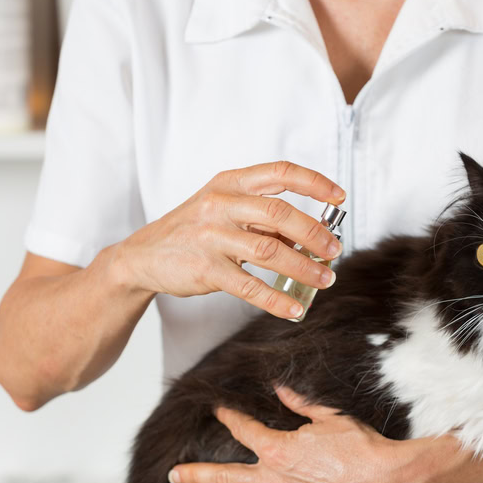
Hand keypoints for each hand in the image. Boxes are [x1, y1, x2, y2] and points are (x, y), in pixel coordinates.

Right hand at [114, 161, 344, 318]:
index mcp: (230, 183)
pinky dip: (277, 299)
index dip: (314, 183)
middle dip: (315, 234)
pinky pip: (250, 286)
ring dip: (304, 268)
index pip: (280, 173)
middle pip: (280, 213)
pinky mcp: (205, 269)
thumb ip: (261, 217)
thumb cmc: (192, 231)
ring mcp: (211, 236)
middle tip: (335, 251)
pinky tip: (294, 309)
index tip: (340, 198)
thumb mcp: (223, 210)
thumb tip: (312, 232)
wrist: (142, 257)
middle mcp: (220, 204)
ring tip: (325, 280)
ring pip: (270, 250)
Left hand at [168, 387, 423, 482]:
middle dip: (197, 475)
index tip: (217, 409)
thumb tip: (281, 388)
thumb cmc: (359, 446)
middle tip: (175, 475)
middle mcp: (275, 481)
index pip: (244, 430)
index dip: (229, 417)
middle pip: (227, 478)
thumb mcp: (328, 416)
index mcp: (278, 449)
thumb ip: (299, 403)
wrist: (385, 480)